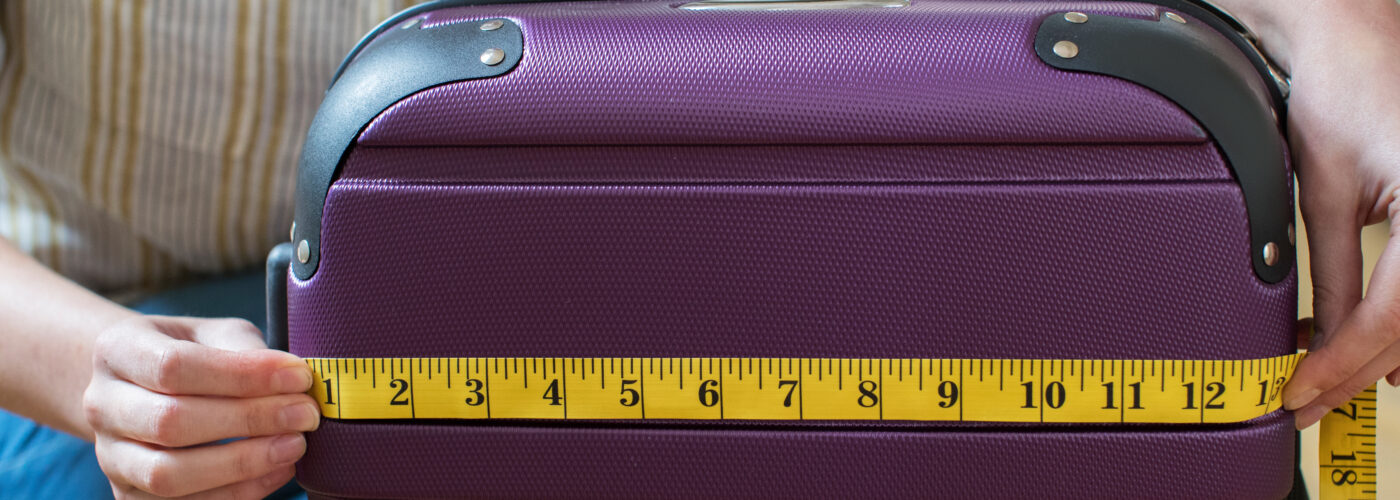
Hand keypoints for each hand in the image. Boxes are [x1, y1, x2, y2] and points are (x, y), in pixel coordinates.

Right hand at [83, 316, 317, 497]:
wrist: (141, 386)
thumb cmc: (191, 352)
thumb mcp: (214, 333)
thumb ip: (244, 349)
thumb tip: (290, 379)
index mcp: (118, 351)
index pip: (174, 367)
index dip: (242, 375)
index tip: (298, 377)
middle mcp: (102, 405)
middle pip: (171, 423)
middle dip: (249, 420)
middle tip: (304, 414)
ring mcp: (110, 456)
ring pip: (168, 475)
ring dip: (242, 465)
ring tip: (294, 446)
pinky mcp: (128, 495)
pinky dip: (236, 494)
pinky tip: (276, 471)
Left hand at [1266, 1, 1399, 428]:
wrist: (1357, 37)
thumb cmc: (1341, 94)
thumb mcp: (1327, 194)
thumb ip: (1334, 274)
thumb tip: (1322, 343)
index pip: (1397, 313)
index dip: (1344, 362)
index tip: (1299, 393)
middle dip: (1359, 368)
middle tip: (1306, 401)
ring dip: (1384, 352)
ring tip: (1327, 379)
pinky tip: (1373, 347)